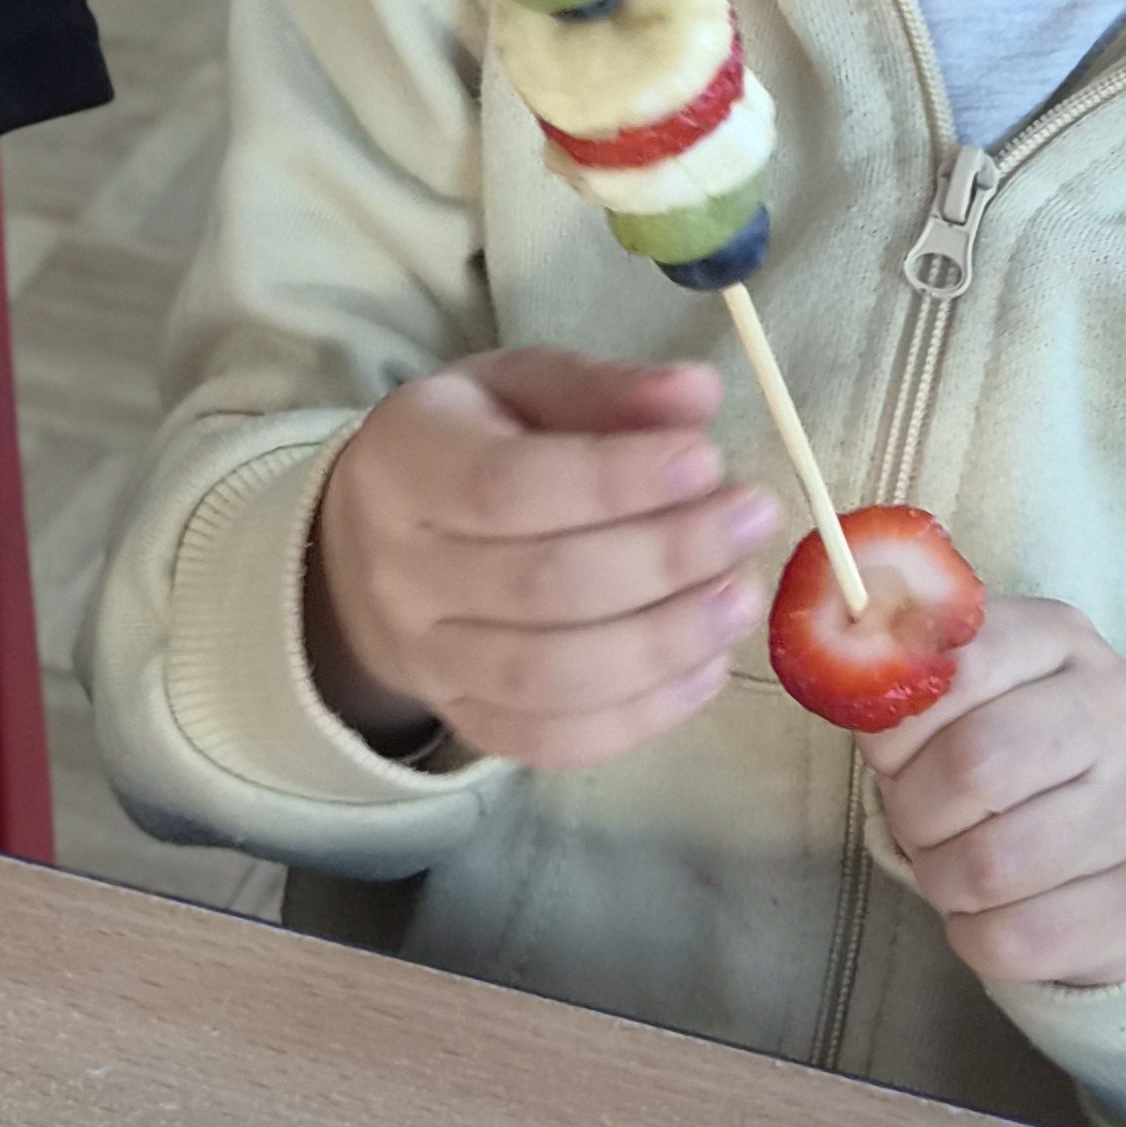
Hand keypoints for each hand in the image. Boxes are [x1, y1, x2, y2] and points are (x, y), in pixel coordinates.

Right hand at [307, 348, 781, 770]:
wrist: (373, 546)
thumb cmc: (472, 444)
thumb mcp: (519, 387)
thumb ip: (604, 389)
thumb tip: (699, 394)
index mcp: (407, 465)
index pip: (507, 487)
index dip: (613, 481)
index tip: (707, 461)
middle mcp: (403, 574)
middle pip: (539, 587)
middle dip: (663, 558)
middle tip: (752, 520)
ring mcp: (429, 662)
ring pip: (549, 677)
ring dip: (663, 643)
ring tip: (742, 597)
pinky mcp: (467, 721)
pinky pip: (553, 739)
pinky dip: (641, 714)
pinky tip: (707, 666)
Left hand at [860, 597, 1125, 990]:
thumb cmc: (1019, 750)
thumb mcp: (976, 684)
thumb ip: (909, 668)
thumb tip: (841, 663)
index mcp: (1062, 638)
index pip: (954, 667)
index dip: (894, 723)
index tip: (889, 753)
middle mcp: (1117, 712)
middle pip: (974, 767)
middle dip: (913, 810)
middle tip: (915, 819)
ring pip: (991, 865)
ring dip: (941, 877)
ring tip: (951, 864)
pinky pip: (1016, 939)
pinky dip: (974, 935)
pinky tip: (989, 910)